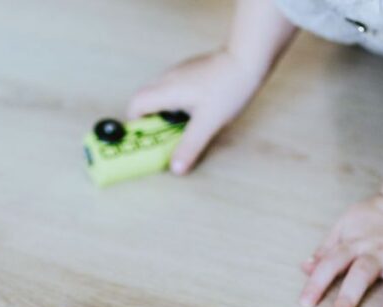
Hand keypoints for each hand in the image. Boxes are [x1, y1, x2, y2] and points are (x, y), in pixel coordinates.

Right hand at [127, 50, 264, 174]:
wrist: (247, 60)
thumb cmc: (228, 88)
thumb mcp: (208, 124)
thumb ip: (189, 147)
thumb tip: (175, 168)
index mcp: (166, 90)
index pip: (135, 105)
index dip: (135, 124)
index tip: (145, 138)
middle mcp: (167, 78)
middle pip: (143, 99)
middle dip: (148, 120)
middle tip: (161, 137)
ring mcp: (178, 72)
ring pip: (158, 94)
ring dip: (162, 112)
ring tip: (179, 127)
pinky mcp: (189, 71)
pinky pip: (171, 88)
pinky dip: (173, 103)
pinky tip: (193, 112)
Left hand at [299, 195, 382, 306]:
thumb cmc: (373, 219)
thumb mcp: (345, 226)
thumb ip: (326, 248)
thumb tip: (305, 267)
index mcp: (355, 243)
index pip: (331, 263)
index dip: (317, 282)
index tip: (305, 304)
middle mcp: (378, 250)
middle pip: (361, 273)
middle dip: (349, 297)